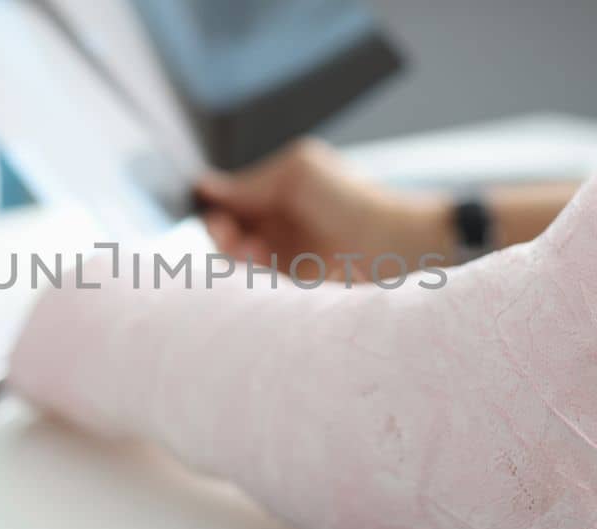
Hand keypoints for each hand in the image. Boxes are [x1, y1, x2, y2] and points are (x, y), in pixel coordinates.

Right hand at [196, 139, 457, 280]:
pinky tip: (260, 266)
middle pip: (226, 232)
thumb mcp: (298, 172)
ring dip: (235, 255)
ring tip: (252, 248)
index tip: (212, 208)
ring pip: (236, 261)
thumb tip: (204, 186)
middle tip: (227, 231)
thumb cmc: (352, 201)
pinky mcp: (288, 289)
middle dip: (220, 232)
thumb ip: (250, 181)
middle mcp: (275, 225)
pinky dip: (248, 278)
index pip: (228, 200)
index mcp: (275, 193)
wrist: (392, 245)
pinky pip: (253, 287)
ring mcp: (281, 257)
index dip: (215, 204)